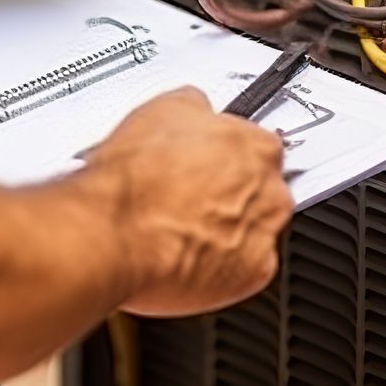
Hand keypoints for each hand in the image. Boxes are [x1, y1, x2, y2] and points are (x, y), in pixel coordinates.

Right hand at [83, 87, 292, 316]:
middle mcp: (270, 191)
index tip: (207, 162)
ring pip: (252, 231)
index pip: (257, 146)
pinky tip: (187, 255)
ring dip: (225, 230)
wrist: (115, 231)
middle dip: (229, 194)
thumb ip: (196, 109)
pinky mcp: (251, 275)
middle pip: (260, 190)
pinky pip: (242, 270)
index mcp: (257, 146)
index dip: (224, 155)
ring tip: (181, 228)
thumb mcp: (162, 109)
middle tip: (189, 196)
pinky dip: (220, 267)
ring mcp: (263, 236)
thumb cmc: (134, 179)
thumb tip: (195, 111)